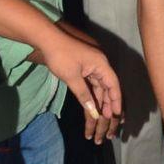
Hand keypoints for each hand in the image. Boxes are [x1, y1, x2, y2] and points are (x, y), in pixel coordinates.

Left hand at [33, 23, 121, 141]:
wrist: (47, 39)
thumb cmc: (60, 55)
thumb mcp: (71, 77)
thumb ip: (83, 95)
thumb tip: (93, 112)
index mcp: (101, 65)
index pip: (114, 85)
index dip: (116, 101)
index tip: (117, 115)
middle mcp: (100, 66)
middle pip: (108, 90)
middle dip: (108, 107)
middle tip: (109, 123)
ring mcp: (92, 68)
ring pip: (100, 90)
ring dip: (100, 105)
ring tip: (101, 121)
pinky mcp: (84, 70)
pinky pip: (92, 87)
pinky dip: (92, 98)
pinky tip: (93, 109)